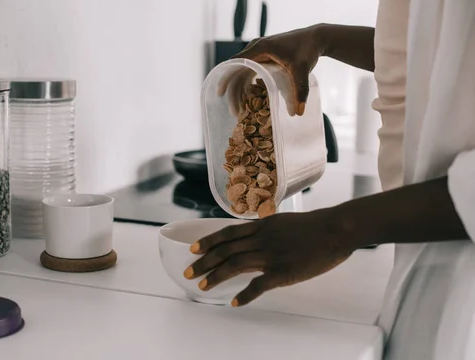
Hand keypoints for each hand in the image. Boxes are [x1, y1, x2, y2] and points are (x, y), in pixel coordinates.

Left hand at [183, 209, 352, 306]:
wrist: (335, 229)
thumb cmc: (314, 226)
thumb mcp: (283, 222)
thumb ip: (266, 230)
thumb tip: (254, 235)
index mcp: (262, 226)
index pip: (227, 233)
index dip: (208, 241)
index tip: (193, 249)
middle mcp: (261, 239)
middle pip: (226, 250)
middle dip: (204, 262)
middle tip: (188, 272)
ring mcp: (271, 255)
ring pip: (235, 264)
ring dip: (216, 276)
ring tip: (202, 286)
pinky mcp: (283, 271)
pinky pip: (259, 284)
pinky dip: (245, 294)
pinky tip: (234, 302)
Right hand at [231, 25, 323, 115]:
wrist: (316, 38)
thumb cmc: (307, 50)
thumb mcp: (302, 70)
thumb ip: (300, 90)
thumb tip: (298, 112)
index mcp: (260, 48)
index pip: (235, 63)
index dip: (226, 78)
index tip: (220, 94)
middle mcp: (255, 47)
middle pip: (236, 71)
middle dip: (233, 91)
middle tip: (234, 112)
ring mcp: (259, 51)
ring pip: (242, 72)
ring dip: (239, 90)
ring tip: (240, 109)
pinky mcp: (263, 55)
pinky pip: (249, 70)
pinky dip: (247, 84)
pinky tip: (248, 99)